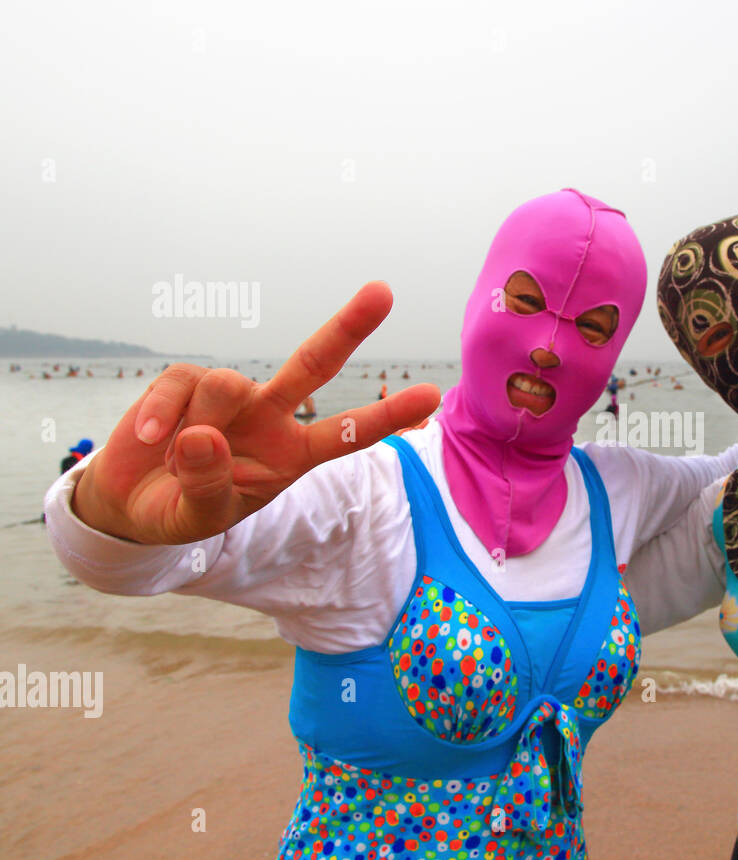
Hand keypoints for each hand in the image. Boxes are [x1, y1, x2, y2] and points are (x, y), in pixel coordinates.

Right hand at [72, 281, 440, 543]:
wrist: (130, 504)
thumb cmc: (184, 508)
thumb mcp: (201, 516)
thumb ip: (208, 486)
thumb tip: (205, 435)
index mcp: (293, 454)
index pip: (347, 434)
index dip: (387, 415)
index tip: (432, 394)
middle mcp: (270, 415)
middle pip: (314, 363)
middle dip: (348, 327)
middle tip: (383, 291)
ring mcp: (229, 395)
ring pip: (226, 385)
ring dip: (197, 427)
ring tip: (176, 457)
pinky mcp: (184, 382)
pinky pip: (178, 386)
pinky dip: (158, 417)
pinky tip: (148, 440)